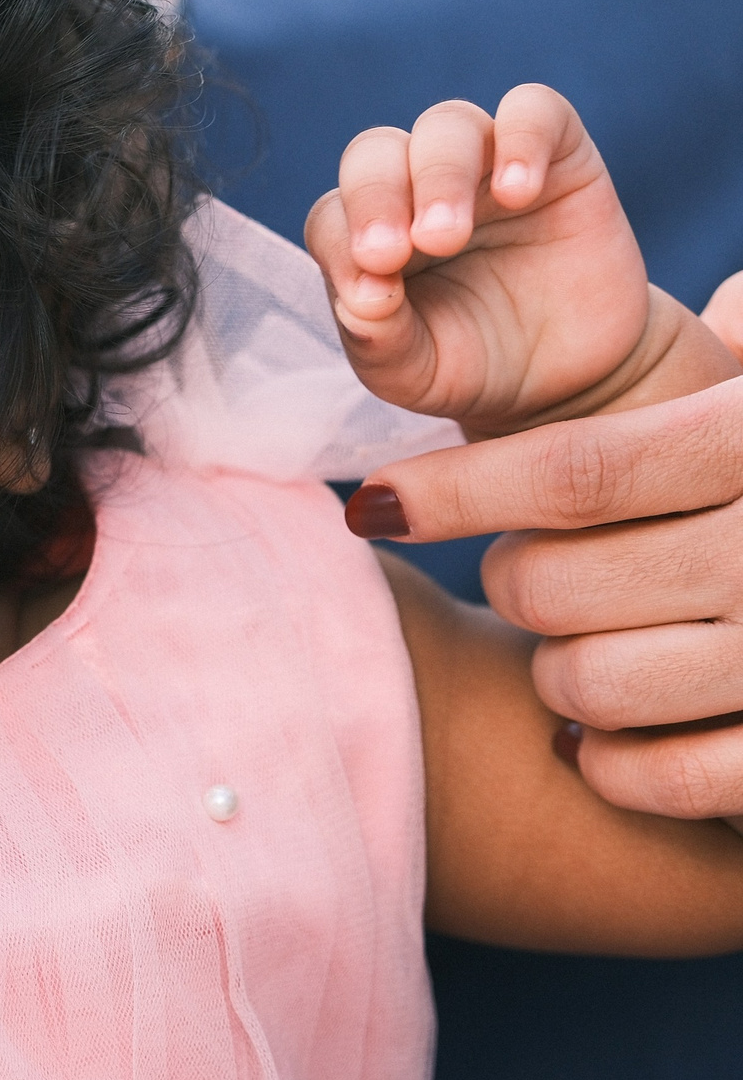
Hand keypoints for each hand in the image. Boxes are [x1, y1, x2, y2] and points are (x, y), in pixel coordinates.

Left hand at [305, 83, 658, 437]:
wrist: (567, 375)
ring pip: (447, 125)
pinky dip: (522, 137)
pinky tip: (520, 192)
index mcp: (368, 235)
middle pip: (375, 153)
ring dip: (438, 173)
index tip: (369, 296)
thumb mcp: (414, 371)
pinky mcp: (557, 156)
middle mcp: (415, 187)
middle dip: (376, 195)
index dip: (342, 245)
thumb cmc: (472, 364)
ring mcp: (484, 165)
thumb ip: (377, 340)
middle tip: (394, 254)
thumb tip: (361, 296)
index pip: (333, 216)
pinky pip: (533, 111)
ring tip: (448, 235)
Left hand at [352, 277, 742, 817]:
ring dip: (556, 675)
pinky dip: (609, 764)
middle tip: (537, 576)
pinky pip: (654, 777)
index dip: (454, 491)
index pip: (576, 472)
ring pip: (583, 683)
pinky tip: (605, 738)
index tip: (373, 503)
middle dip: (513, 583)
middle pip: (550, 585)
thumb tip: (732, 302)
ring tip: (590, 649)